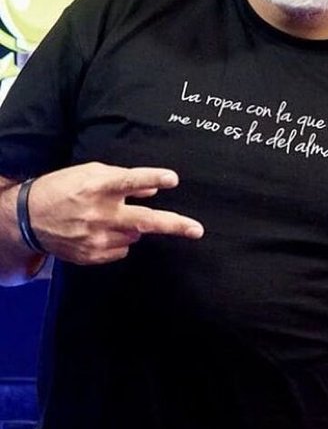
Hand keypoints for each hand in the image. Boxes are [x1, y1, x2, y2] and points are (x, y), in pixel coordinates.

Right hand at [26, 162, 203, 264]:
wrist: (27, 219)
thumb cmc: (62, 189)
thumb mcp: (90, 173)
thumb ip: (124, 178)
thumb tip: (155, 189)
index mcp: (97, 187)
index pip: (129, 181)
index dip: (152, 178)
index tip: (173, 179)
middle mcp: (98, 214)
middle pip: (144, 220)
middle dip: (174, 225)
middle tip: (197, 230)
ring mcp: (95, 238)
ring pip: (136, 234)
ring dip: (133, 226)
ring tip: (110, 217)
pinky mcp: (91, 255)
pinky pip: (122, 249)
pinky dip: (120, 240)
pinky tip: (99, 231)